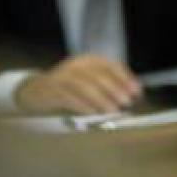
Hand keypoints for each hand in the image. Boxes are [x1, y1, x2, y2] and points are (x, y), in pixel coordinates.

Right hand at [15, 55, 142, 114]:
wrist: (39, 91)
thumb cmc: (71, 90)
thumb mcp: (91, 84)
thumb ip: (110, 88)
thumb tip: (132, 98)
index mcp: (89, 61)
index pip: (110, 65)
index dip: (125, 78)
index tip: (137, 91)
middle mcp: (77, 65)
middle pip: (98, 75)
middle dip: (115, 89)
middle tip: (126, 102)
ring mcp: (64, 76)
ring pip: (85, 86)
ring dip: (102, 99)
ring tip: (113, 111)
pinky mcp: (54, 90)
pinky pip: (71, 98)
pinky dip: (85, 106)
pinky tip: (95, 114)